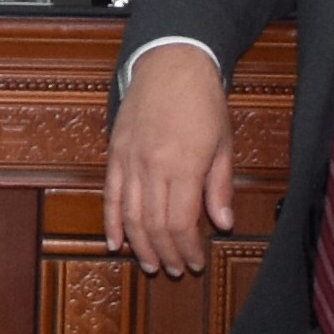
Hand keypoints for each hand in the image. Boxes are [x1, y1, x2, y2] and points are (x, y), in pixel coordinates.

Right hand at [106, 47, 241, 276]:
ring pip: (130, 216)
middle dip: (166, 253)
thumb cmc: (203, 101)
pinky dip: (111, 222)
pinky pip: (110, 195)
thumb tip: (223, 223)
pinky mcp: (115, 153)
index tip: (196, 262)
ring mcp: (130, 161)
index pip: (180, 223)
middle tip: (175, 270)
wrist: (171, 62)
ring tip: (151, 264)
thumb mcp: (223, 143)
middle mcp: (153, 167)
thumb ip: (219, 186)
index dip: (187, 249)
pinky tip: (116, 243)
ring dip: (140, 245)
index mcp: (184, 165)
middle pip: (155, 225)